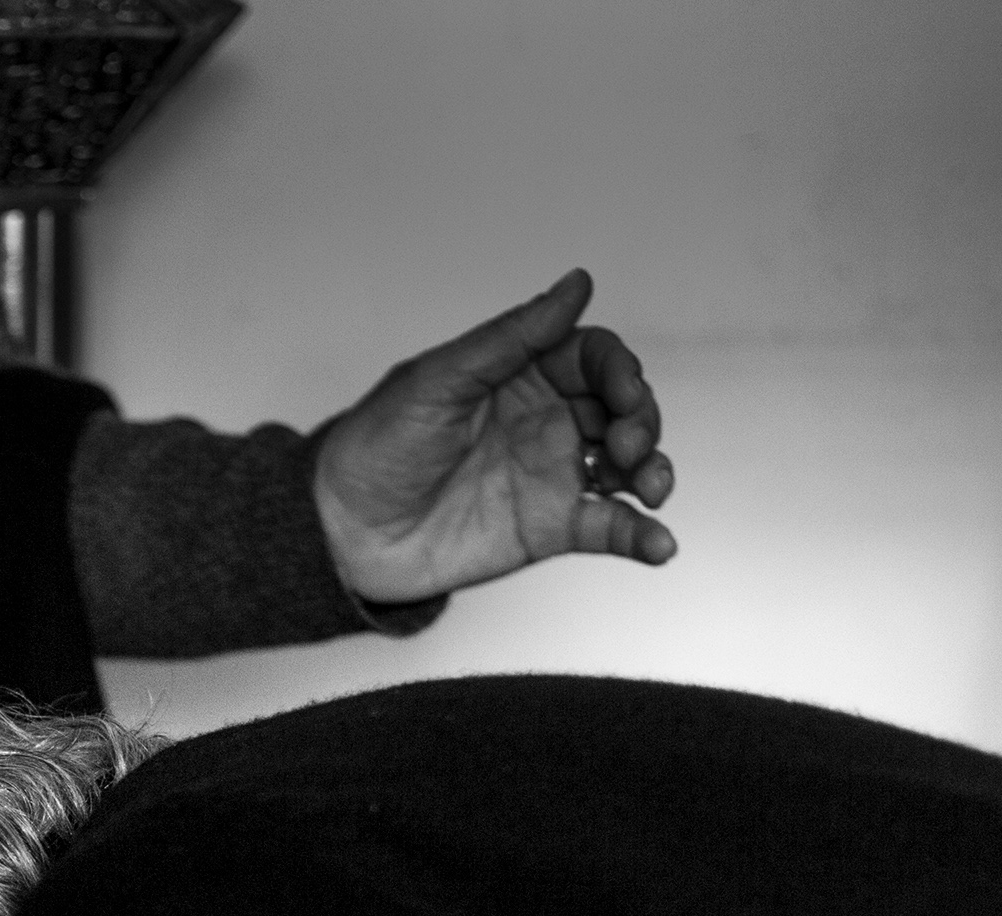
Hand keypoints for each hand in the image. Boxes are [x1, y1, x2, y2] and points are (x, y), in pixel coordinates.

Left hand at [314, 267, 675, 604]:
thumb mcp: (440, 381)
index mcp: (520, 374)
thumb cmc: (378, 444)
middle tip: (627, 445)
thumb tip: (577, 283)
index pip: (593, 358)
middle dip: (641, 419)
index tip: (622, 391)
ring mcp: (552, 473)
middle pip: (622, 407)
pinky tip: (658, 545)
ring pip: (629, 464)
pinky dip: (641, 535)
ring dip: (655, 470)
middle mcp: (545, 419)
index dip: (619, 370)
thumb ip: (512, 338)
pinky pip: (610, 527)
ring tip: (650, 486)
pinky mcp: (549, 528)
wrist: (343, 529)